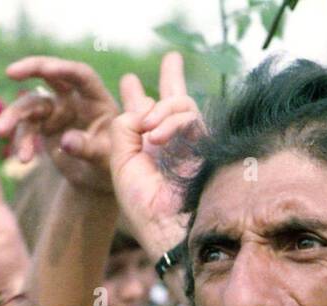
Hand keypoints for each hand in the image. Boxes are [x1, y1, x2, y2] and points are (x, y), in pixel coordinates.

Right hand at [0, 56, 117, 193]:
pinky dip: (21, 140)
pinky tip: (23, 158)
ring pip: (30, 103)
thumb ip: (87, 148)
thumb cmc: (107, 165)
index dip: (64, 70)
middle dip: (30, 69)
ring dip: (13, 116)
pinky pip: (25, 126)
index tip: (47, 69)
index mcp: (96, 99)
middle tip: (10, 72)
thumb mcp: (103, 159)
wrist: (95, 179)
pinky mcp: (42, 123)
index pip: (81, 76)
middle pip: (50, 74)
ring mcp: (56, 108)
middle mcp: (74, 98)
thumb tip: (66, 141)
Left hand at [108, 52, 202, 260]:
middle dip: (172, 78)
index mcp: (149, 150)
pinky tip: (156, 136)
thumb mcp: (119, 160)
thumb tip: (144, 105)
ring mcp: (191, 143)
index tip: (131, 82)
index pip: (148, 116)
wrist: (168, 226)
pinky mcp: (207, 143)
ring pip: (181, 103)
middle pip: (176, 101)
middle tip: (172, 58)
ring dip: (161, 110)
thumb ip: (124, 127)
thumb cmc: (142, 203)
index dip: (139, 97)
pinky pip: (189, 115)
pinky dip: (170, 121)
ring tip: (149, 129)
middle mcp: (172, 144)